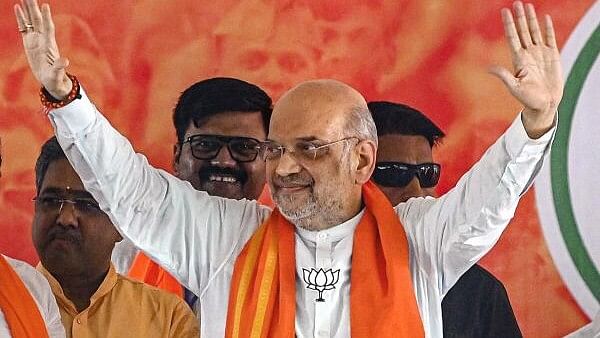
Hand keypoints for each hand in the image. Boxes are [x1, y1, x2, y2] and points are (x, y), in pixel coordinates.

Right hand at [14, 0, 71, 99]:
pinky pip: (23, 26)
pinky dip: (21, 17)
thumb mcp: (56, 73)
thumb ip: (59, 66)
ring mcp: (35, 39)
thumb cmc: (55, 77)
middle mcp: (42, 38)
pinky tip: (17, 7)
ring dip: (27, 8)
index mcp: (48, 44)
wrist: (51, 80)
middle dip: (34, 7)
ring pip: (30, 20)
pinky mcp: (28, 42)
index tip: (45, 6)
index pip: (47, 28)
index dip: (46, 18)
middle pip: (38, 20)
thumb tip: (65, 61)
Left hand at [490, 1, 562, 138]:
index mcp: (518, 59)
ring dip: (531, 19)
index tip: (504, 11)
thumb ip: (504, 76)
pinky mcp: (552, 56)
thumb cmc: (528, 99)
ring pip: (535, 31)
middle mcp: (528, 53)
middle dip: (520, 17)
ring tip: (528, 6)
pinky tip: (545, 18)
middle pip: (523, 30)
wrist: (544, 104)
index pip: (512, 37)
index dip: (509, 24)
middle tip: (517, 3)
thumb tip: (488, 69)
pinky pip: (550, 38)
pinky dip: (547, 28)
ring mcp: (540, 53)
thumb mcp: (514, 87)